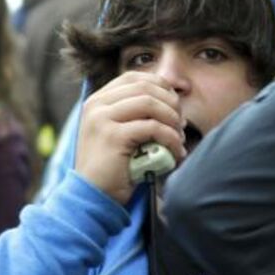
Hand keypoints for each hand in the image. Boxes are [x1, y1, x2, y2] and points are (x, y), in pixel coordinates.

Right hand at [75, 72, 186, 204]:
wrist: (92, 197)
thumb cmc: (114, 166)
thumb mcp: (120, 131)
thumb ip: (135, 113)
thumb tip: (172, 98)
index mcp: (98, 100)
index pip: (135, 77)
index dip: (160, 86)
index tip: (174, 105)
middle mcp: (97, 105)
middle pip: (145, 88)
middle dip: (170, 103)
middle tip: (181, 124)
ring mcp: (102, 119)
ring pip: (150, 104)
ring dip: (172, 120)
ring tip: (180, 137)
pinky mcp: (112, 136)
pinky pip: (152, 127)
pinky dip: (170, 138)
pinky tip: (176, 151)